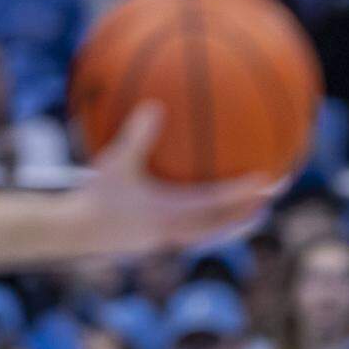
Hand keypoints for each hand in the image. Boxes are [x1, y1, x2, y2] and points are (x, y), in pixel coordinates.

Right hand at [75, 104, 273, 256]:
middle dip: (249, 211)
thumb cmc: (93, 196)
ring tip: (253, 212)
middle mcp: (175, 231)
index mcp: (169, 213)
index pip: (216, 203)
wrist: (75, 234)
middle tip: (274, 197)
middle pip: (222, 224)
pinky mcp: (159, 242)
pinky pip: (192, 232)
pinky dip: (209, 223)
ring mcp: (168, 240)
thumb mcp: (114, 162)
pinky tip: (207, 211)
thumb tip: (154, 105)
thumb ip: (137, 135)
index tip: (267, 181)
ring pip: (210, 233)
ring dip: (233, 222)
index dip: (242, 193)